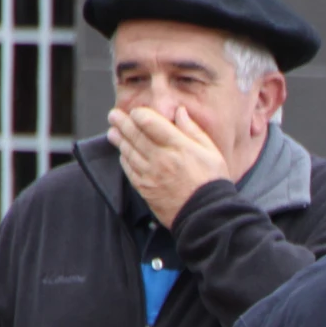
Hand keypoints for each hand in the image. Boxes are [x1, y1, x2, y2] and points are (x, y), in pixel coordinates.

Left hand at [107, 106, 230, 226]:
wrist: (206, 215)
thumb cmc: (212, 182)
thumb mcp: (211, 152)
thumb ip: (193, 130)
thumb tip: (179, 112)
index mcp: (178, 146)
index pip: (149, 122)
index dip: (139, 114)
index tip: (137, 112)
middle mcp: (160, 158)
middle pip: (134, 134)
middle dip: (122, 122)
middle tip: (114, 115)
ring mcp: (150, 173)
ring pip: (128, 151)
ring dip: (118, 139)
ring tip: (113, 131)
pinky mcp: (144, 188)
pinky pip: (129, 169)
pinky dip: (124, 159)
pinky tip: (123, 154)